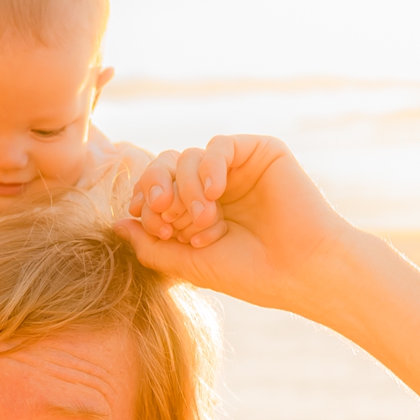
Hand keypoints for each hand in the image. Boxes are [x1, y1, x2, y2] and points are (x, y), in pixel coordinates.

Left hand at [118, 136, 353, 316]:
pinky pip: (219, 145)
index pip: (156, 188)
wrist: (302, 272)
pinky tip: (215, 193)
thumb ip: (151, 245)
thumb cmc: (251, 274)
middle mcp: (216, 185)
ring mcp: (238, 168)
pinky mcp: (262, 153)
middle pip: (166, 166)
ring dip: (187, 189)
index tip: (151, 222)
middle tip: (167, 215)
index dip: (145, 199)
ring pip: (188, 157)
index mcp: (198, 209)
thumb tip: (117, 223)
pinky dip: (209, 166)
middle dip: (158, 189)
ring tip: (206, 220)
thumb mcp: (189, 263)